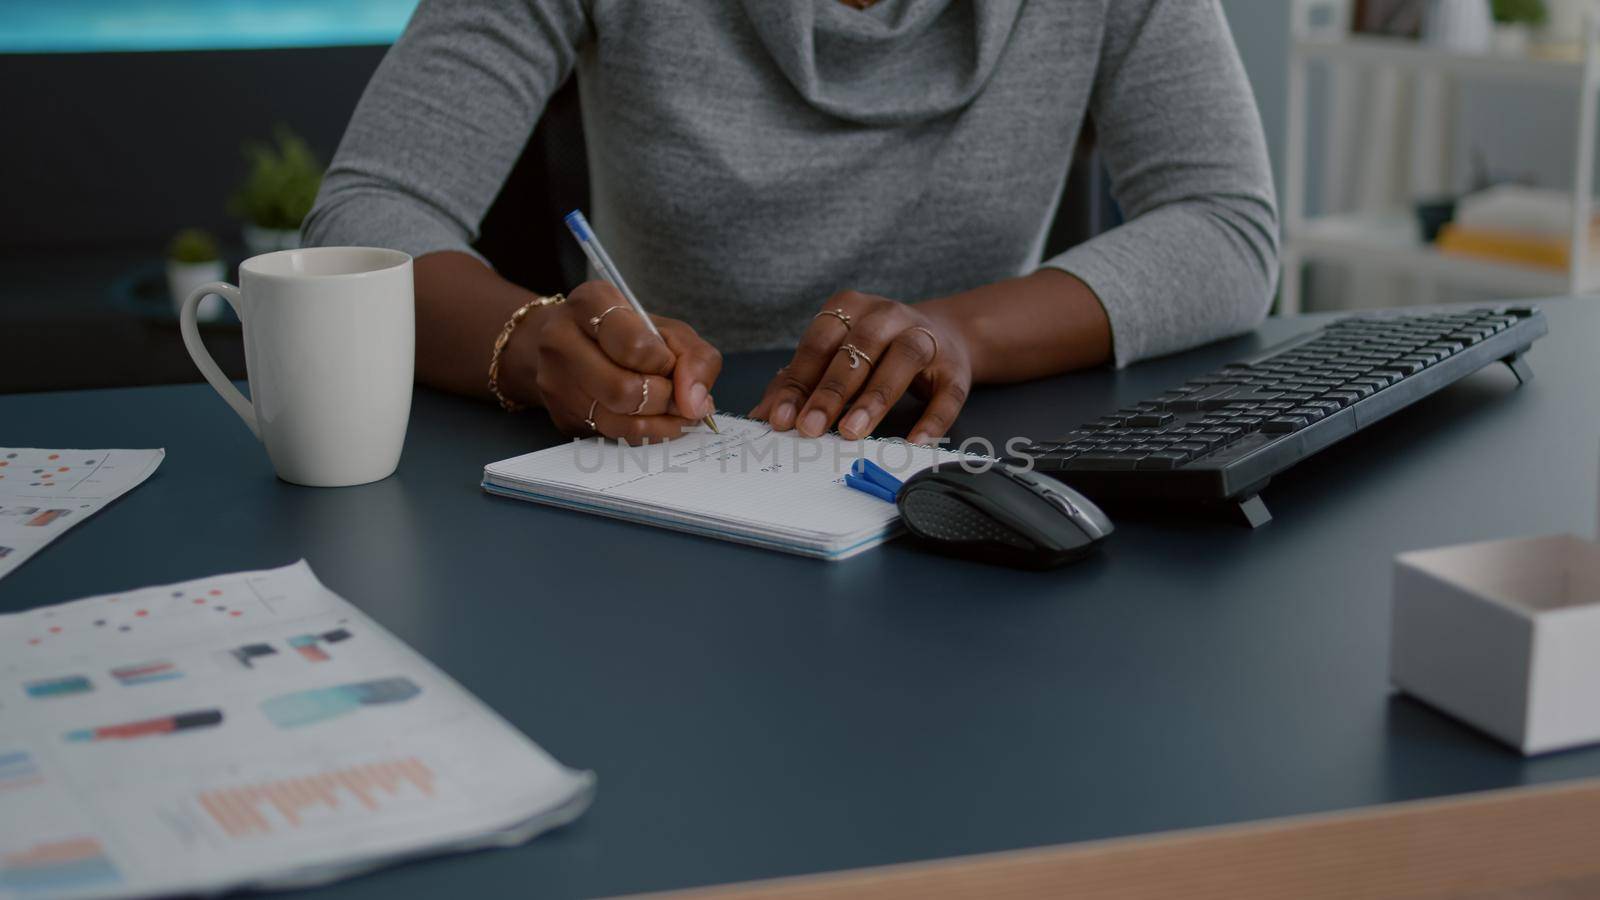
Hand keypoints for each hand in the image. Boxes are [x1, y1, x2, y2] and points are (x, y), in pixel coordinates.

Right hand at [503, 280, 721, 442]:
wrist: (571, 347)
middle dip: (664, 398)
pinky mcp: (562, 415)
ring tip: (671, 409)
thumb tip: (697, 403)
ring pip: (618, 420)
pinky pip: (613, 436)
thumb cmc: (626, 335)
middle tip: (677, 395)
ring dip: (659, 421)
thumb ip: (695, 357)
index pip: (634, 346)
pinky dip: (646, 433)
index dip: (663, 363)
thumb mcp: (667, 330)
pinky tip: (655, 420)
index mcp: (591, 302)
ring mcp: (556, 381)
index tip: (669, 364)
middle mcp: (561, 339)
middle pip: (624, 389)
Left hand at [751, 290, 970, 444]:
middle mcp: (889, 315)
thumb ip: (799, 381)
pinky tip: (913, 441)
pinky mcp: (955, 367)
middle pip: (858, 348)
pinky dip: (932, 419)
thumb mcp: (835, 355)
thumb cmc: (875, 350)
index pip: (819, 343)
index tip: (781, 418)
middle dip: (831, 390)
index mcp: (852, 308)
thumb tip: (763, 416)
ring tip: (852, 432)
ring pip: (903, 359)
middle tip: (810, 428)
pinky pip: (947, 393)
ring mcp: (926, 337)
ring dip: (876, 396)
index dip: (799, 381)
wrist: (945, 334)